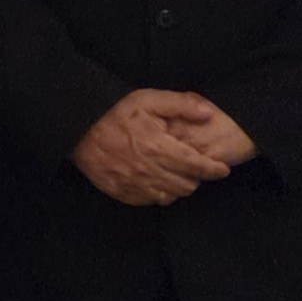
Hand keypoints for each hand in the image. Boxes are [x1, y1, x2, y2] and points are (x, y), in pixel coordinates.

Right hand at [74, 90, 238, 205]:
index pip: (197, 165)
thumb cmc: (116, 112)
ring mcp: (134, 184)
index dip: (214, 169)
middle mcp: (149, 170)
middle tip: (197, 169)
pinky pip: (151, 201)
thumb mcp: (148, 99)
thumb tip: (208, 114)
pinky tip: (159, 182)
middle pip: (187, 185)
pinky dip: (161, 194)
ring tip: (180, 176)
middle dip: (197, 178)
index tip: (222, 169)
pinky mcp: (122, 192)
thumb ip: (181, 105)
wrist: (79, 128)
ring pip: (171, 196)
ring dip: (180, 187)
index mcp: (158, 147)